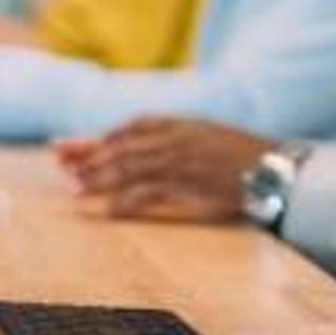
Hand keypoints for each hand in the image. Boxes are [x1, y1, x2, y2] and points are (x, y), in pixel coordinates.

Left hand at [54, 116, 268, 222]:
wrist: (275, 167)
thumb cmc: (245, 157)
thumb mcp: (208, 139)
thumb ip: (178, 142)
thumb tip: (148, 153)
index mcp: (181, 124)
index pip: (131, 128)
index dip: (100, 138)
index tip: (72, 146)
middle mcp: (177, 137)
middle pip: (121, 144)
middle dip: (88, 153)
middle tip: (60, 161)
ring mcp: (181, 158)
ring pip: (129, 165)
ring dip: (100, 177)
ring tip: (75, 188)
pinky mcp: (188, 182)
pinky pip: (149, 191)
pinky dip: (126, 200)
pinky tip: (109, 211)